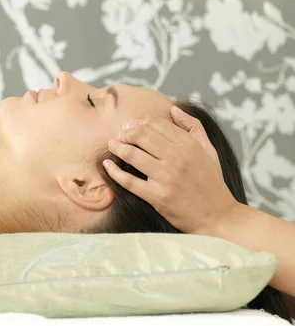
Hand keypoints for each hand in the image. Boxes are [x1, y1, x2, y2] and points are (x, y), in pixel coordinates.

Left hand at [103, 106, 238, 234]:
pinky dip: (114, 171)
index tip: (131, 126)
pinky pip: (129, 181)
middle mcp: (177, 158)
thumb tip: (174, 109)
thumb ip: (194, 127)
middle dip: (125, 132)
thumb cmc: (211, 182)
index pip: (155, 124)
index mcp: (188, 145)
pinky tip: (107, 165)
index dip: (139, 122)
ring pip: (132, 154)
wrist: (218, 216)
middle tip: (119, 135)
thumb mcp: (209, 151)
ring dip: (117, 147)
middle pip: (140, 135)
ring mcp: (166, 178)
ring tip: (112, 145)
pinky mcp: (157, 196)